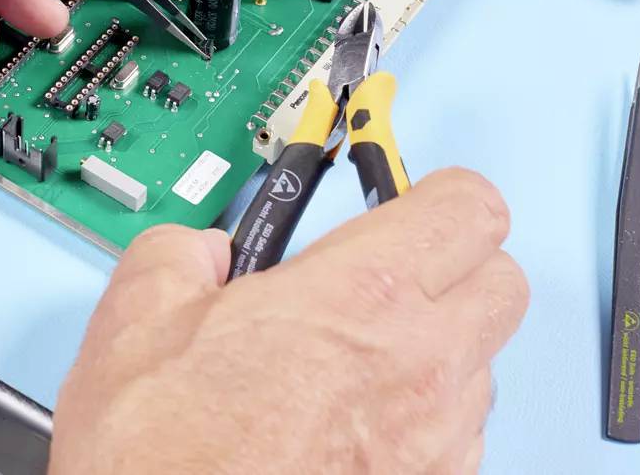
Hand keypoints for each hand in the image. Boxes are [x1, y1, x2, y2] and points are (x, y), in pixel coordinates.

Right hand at [52, 168, 528, 474]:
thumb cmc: (161, 462)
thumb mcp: (136, 321)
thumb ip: (182, 251)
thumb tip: (201, 250)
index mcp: (360, 297)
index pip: (469, 206)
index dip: (439, 192)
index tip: (408, 197)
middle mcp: (420, 366)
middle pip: (504, 278)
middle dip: (456, 261)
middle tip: (391, 270)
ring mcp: (437, 441)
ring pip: (485, 359)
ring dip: (441, 342)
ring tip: (360, 356)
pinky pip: (462, 433)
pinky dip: (428, 413)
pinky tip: (358, 420)